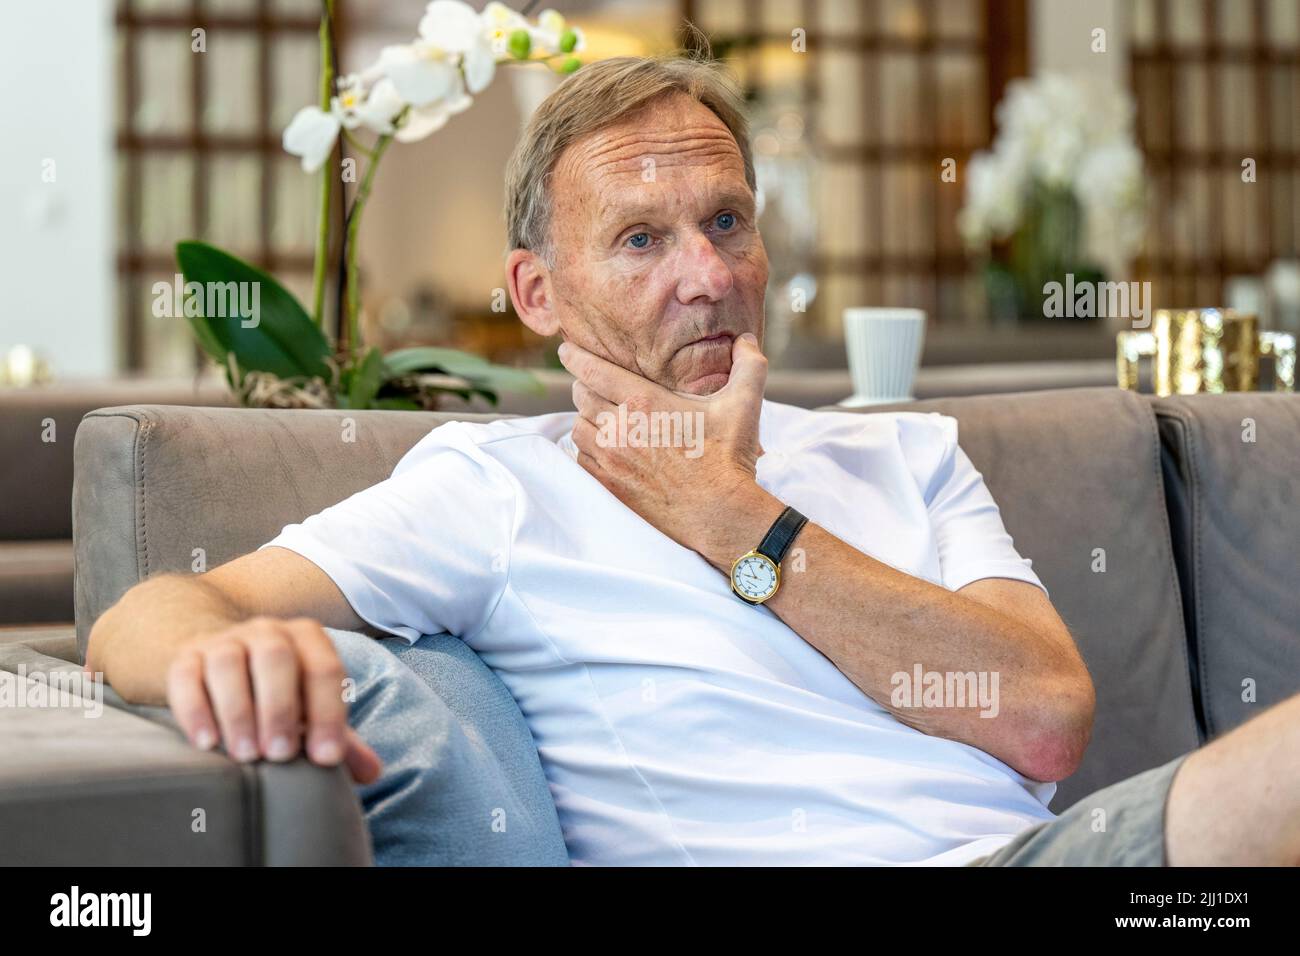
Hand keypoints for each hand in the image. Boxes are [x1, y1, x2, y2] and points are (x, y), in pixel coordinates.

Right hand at [161, 617, 381, 783]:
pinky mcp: (185, 657)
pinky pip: (186, 676)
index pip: (325, 670)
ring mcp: (224, 640)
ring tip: (245, 756)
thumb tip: (372, 772)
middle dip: (280, 709)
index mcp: (308, 638)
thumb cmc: (282, 692)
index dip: (328, 714)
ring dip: (238, 712)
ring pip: (228, 664)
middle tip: (280, 755)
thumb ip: (341, 738)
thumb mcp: (312, 710)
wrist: (223, 658)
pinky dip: (195, 710)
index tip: (325, 759)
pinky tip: (207, 743)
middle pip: (276, 658)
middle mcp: (267, 631)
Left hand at [557, 332, 766, 549]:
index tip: (567, 351)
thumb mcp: (744, 405)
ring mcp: (611, 459)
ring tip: (598, 417)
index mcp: (646, 402)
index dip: (576, 357)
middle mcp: (621, 428)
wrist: (720, 514)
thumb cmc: (729, 458)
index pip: (594, 371)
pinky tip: (601, 448)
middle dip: (584, 386)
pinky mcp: (608, 485)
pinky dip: (586, 450)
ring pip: (578, 427)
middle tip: (591, 385)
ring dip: (585, 419)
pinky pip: (581, 459)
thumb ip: (748, 365)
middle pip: (581, 396)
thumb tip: (746, 339)